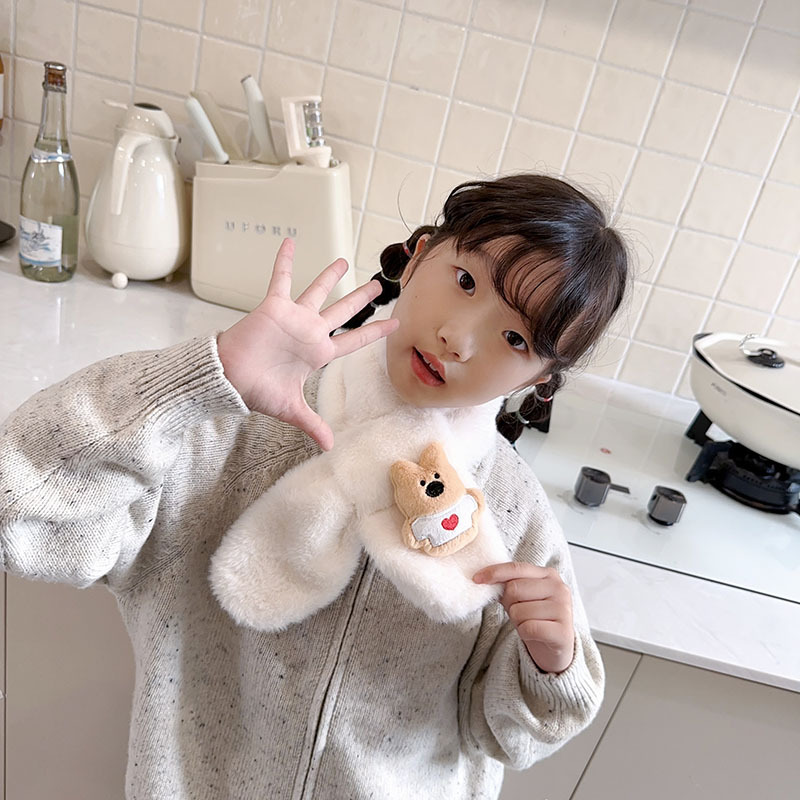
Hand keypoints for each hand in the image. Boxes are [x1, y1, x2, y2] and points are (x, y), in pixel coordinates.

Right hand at [217, 238, 398, 450]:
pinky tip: (290, 241)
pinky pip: (280, 279)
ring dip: (329, 275)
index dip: (375, 331)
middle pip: (342, 311)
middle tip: (378, 284)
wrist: (230, 379)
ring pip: (317, 290)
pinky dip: (284, 261)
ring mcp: (293, 317)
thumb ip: (312, 424)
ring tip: (343, 259)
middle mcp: (310, 332)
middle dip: (361, 298)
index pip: (354, 340)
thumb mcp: (290, 409)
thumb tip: (329, 447)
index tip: (395, 323)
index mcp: (319, 353)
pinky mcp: (273, 307)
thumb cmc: (257, 391)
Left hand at [473, 562, 574, 673]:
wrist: (556, 647)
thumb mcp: (521, 597)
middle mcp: (559, 588)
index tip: (476, 578)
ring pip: (519, 611)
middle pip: (514, 589)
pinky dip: (524, 633)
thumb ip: (508, 584)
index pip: (517, 568)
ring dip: (517, 621)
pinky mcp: (562, 632)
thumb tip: (482, 577)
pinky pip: (528, 628)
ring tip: (529, 623)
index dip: (495, 572)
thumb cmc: (535, 617)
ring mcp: (563, 609)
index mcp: (549, 575)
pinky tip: (534, 634)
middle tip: (519, 612)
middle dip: (509, 604)